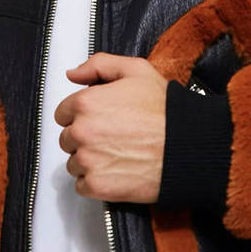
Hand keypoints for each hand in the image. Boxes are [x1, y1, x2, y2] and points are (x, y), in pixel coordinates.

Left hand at [55, 52, 168, 203]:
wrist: (188, 148)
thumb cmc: (166, 112)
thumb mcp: (137, 71)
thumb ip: (100, 65)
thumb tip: (73, 74)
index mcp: (86, 103)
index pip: (63, 113)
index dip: (82, 116)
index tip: (101, 120)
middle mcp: (82, 132)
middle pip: (67, 139)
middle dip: (85, 139)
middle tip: (113, 138)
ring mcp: (88, 161)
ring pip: (74, 163)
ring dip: (90, 162)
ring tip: (118, 156)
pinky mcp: (97, 186)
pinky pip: (82, 186)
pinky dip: (96, 183)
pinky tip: (117, 172)